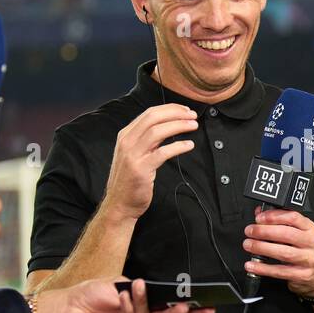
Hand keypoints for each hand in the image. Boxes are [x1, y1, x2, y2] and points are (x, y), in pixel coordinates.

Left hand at [35, 277, 214, 312]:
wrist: (63, 308)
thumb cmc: (88, 295)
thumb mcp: (118, 284)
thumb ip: (137, 289)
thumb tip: (152, 288)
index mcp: (141, 307)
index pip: (169, 308)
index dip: (189, 307)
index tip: (207, 304)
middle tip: (191, 305)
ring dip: (144, 303)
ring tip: (140, 287)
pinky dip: (128, 309)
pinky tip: (124, 297)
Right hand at [100, 104, 198, 221]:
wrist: (120, 203)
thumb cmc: (130, 179)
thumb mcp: (135, 154)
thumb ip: (148, 140)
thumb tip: (169, 126)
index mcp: (125, 135)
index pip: (149, 113)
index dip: (169, 109)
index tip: (185, 109)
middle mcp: (127, 142)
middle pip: (153, 118)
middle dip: (175, 113)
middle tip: (193, 115)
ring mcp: (132, 155)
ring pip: (157, 132)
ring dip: (178, 126)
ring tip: (193, 126)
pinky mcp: (141, 169)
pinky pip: (162, 153)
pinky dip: (178, 146)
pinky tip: (189, 145)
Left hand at [243, 206, 313, 297]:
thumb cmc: (306, 251)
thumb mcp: (299, 234)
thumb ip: (280, 223)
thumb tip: (259, 214)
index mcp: (310, 229)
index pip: (293, 217)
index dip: (274, 216)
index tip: (259, 218)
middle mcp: (311, 243)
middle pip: (287, 234)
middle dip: (265, 231)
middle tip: (250, 231)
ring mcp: (308, 260)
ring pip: (284, 253)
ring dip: (262, 248)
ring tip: (248, 245)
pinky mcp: (302, 275)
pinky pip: (280, 271)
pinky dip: (263, 268)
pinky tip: (252, 265)